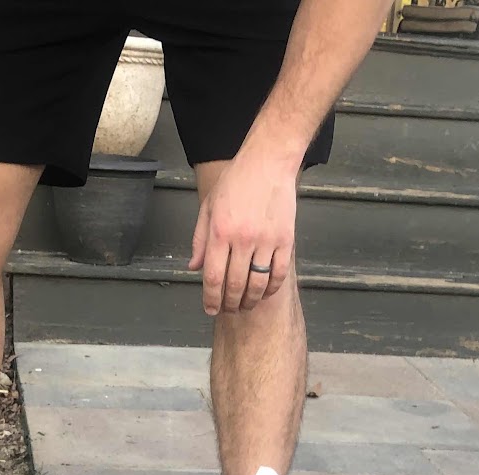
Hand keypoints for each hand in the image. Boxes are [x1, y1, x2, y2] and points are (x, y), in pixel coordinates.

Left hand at [189, 147, 298, 314]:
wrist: (268, 161)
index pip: (213, 277)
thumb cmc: (236, 182)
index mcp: (220, 231)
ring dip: (250, 301)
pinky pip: (278, 274)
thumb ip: (200, 240)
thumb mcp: (209, 207)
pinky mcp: (285, 239)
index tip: (210, 310)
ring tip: (245, 305)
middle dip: (229, 305)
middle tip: (227, 310)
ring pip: (257, 284)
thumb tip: (194, 268)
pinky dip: (271, 289)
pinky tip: (264, 292)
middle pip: (234, 286)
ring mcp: (266, 240)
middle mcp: (242, 238)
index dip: (211, 300)